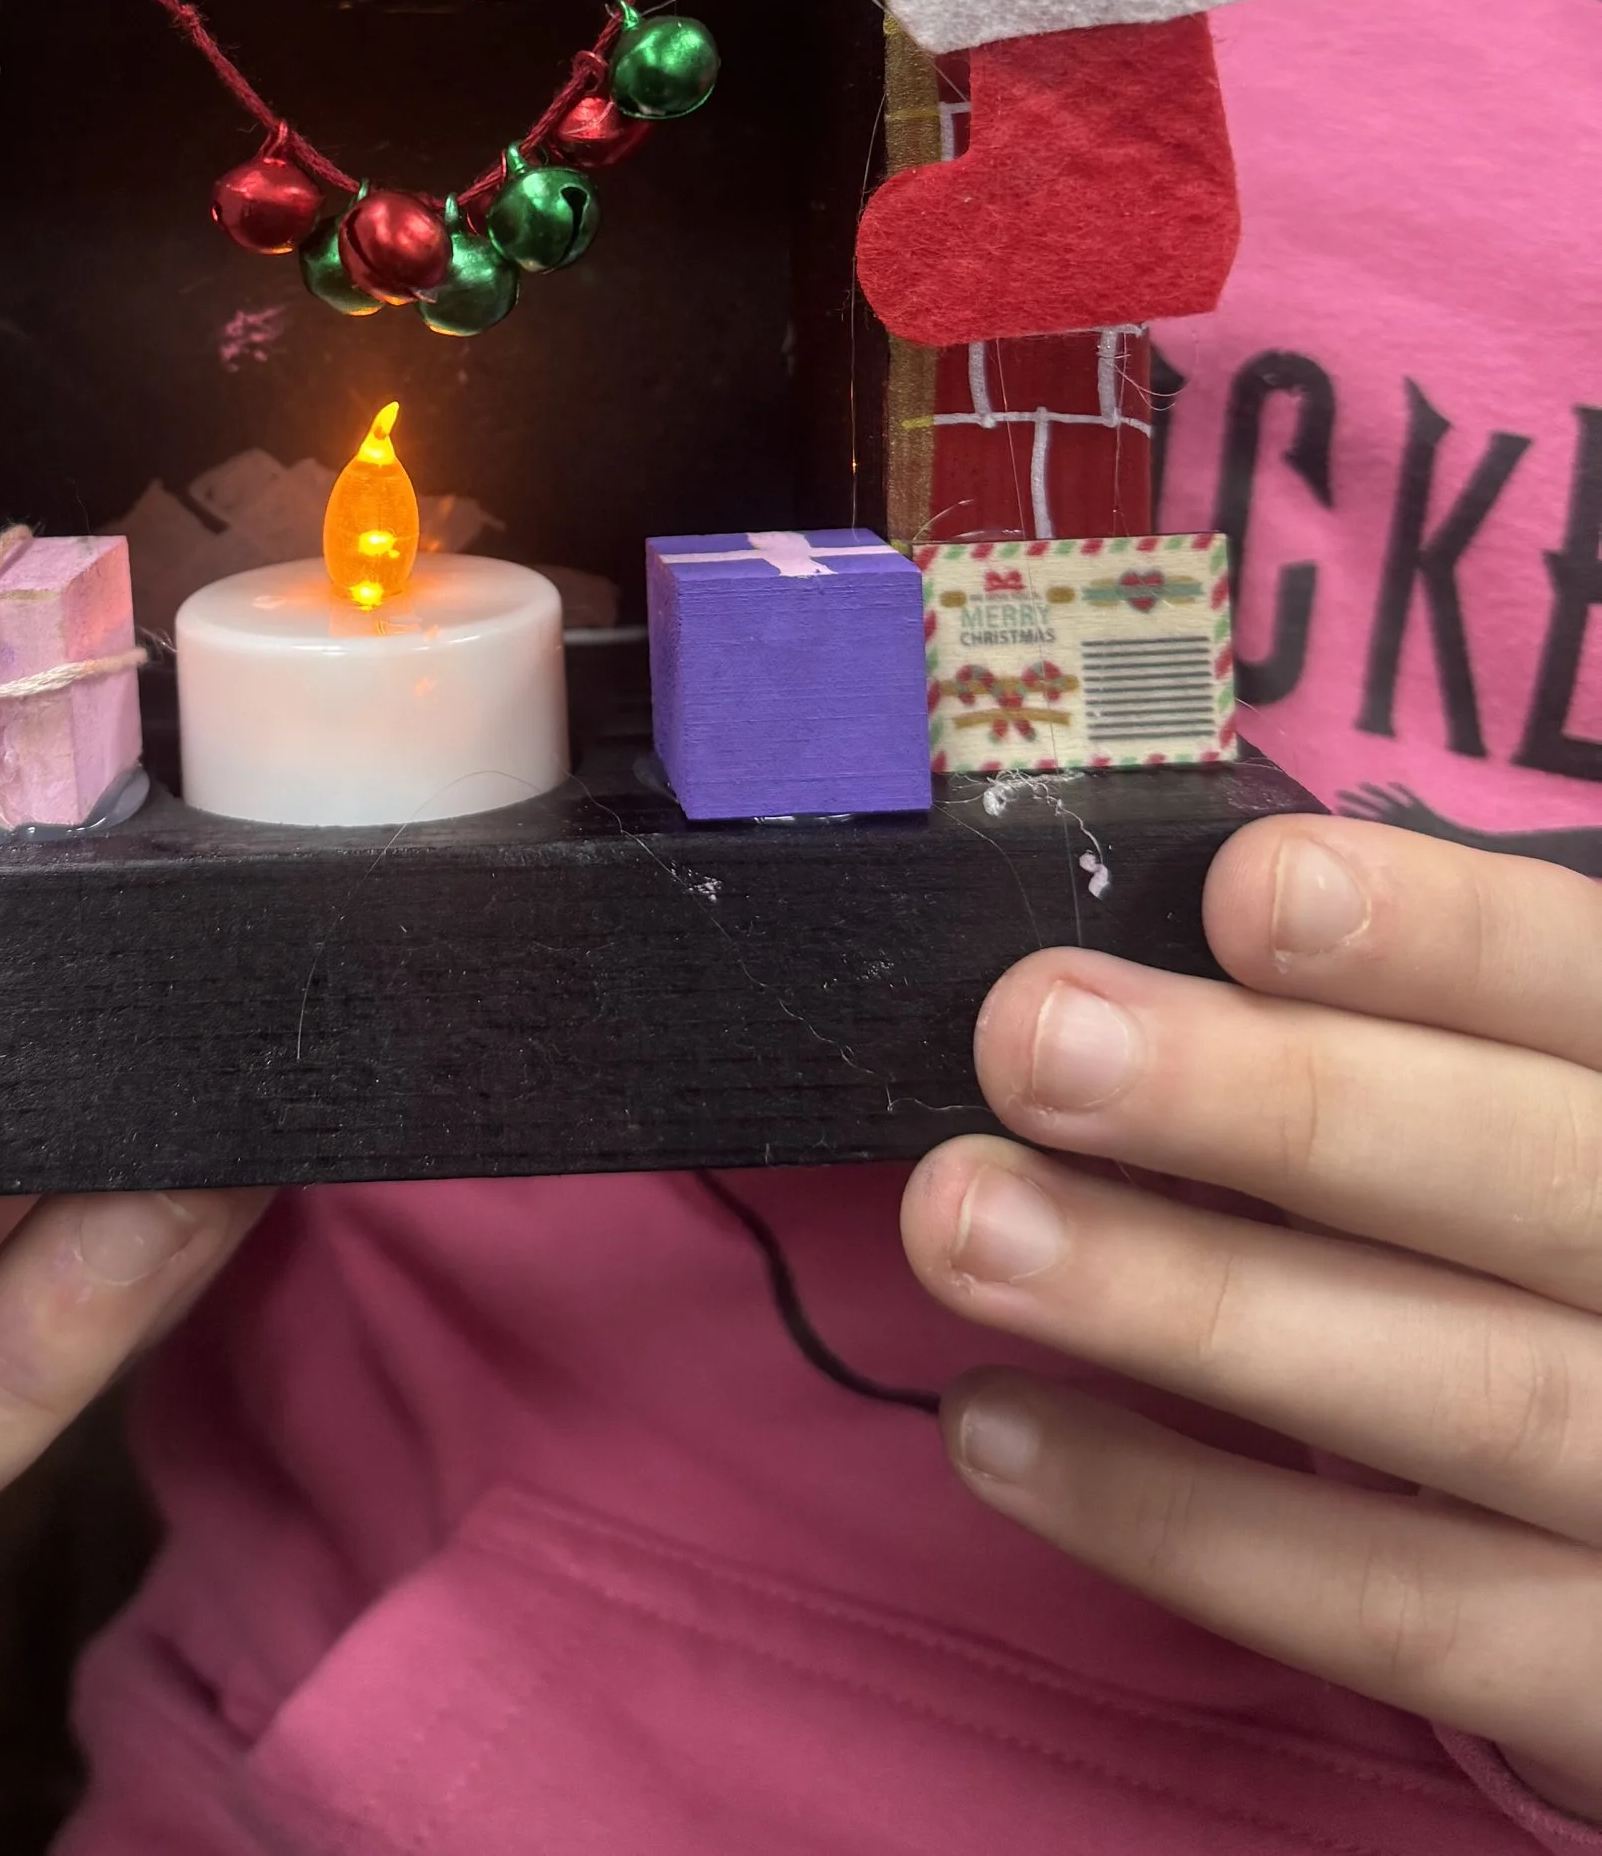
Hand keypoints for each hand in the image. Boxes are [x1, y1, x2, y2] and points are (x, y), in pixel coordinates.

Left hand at [901, 817, 1601, 1821]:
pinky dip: (1179, 1522)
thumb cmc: (1534, 1246)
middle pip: (1521, 1179)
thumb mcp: (1532, 1108)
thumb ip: (1394, 1046)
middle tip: (1031, 1042)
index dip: (1435, 937)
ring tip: (962, 1225)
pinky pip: (1401, 1611)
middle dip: (1267, 1103)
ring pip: (1452, 1394)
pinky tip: (996, 1428)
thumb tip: (1116, 987)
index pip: (1581, 982)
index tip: (1242, 892)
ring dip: (1181, 1306)